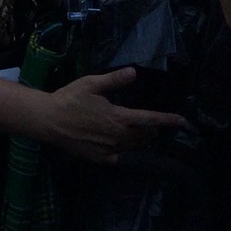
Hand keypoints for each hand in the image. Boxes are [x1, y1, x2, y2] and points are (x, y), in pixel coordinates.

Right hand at [41, 68, 184, 162]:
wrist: (48, 121)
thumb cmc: (69, 99)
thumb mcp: (91, 84)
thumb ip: (114, 80)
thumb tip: (134, 72)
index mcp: (119, 117)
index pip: (150, 119)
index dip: (167, 120)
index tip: (182, 121)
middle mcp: (118, 136)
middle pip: (144, 135)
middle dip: (151, 130)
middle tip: (151, 123)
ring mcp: (110, 149)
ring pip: (134, 146)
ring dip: (140, 139)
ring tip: (139, 132)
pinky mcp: (100, 158)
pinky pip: (120, 156)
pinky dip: (125, 151)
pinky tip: (120, 145)